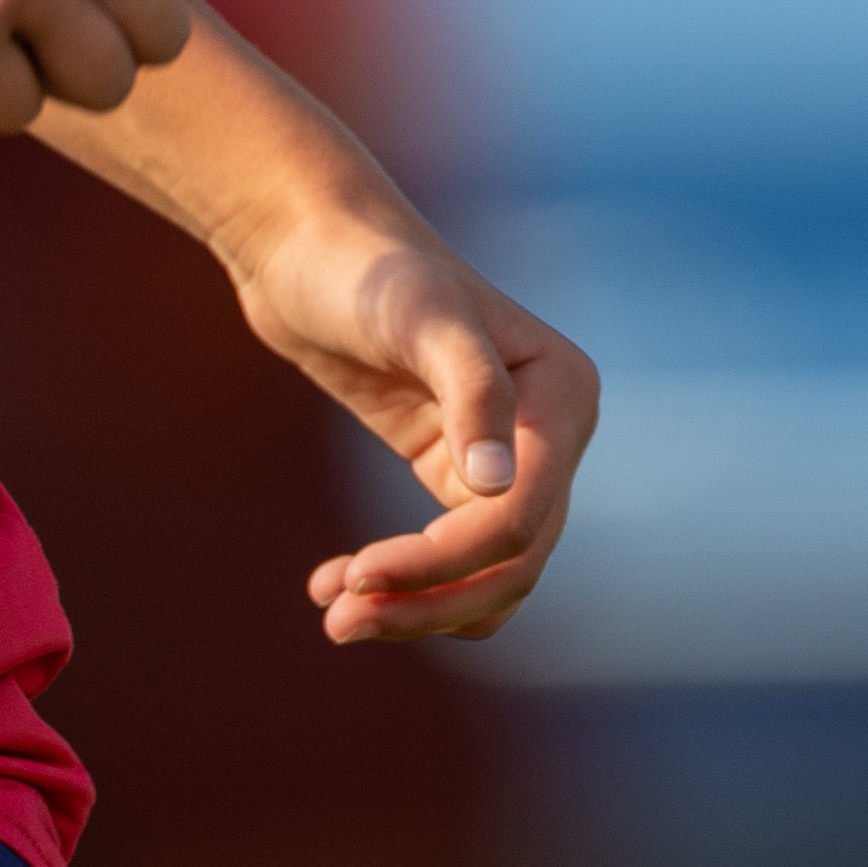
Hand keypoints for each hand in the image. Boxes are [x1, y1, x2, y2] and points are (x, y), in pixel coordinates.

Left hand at [252, 238, 597, 644]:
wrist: (304, 243)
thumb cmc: (365, 266)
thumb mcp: (420, 314)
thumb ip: (470, 391)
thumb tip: (498, 485)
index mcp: (562, 394)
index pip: (520, 516)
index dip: (445, 561)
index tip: (358, 574)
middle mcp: (549, 432)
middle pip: (511, 562)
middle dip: (429, 601)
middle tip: (339, 623)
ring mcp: (504, 454)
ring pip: (485, 573)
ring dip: (417, 608)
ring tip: (333, 617)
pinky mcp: (451, 467)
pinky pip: (450, 554)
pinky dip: (405, 584)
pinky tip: (334, 584)